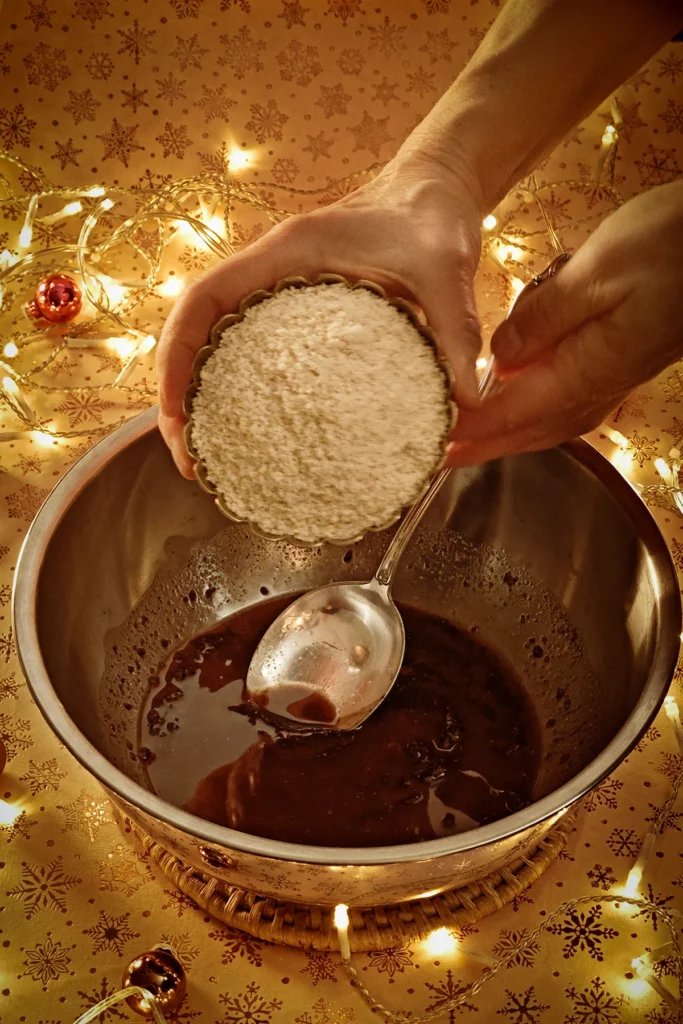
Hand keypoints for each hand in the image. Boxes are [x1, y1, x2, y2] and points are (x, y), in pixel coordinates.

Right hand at [156, 154, 485, 476]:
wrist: (435, 190)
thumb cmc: (431, 217)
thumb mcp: (445, 269)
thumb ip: (454, 329)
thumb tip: (465, 402)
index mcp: (286, 254)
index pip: (203, 300)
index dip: (176, 357)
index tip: (175, 414)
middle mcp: (270, 273)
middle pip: (195, 333)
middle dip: (179, 396)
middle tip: (190, 460)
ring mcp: (280, 293)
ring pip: (216, 346)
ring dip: (203, 399)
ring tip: (210, 459)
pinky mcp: (299, 313)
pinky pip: (253, 353)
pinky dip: (240, 392)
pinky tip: (257, 435)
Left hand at [449, 181, 682, 465]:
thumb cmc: (671, 246)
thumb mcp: (595, 272)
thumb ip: (541, 320)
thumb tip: (496, 361)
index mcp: (587, 370)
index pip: (510, 415)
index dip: (468, 431)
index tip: (431, 444)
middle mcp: (599, 387)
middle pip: (527, 431)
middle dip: (481, 446)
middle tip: (437, 456)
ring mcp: (611, 379)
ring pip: (546, 422)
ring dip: (504, 435)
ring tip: (465, 439)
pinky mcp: (617, 363)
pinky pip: (563, 403)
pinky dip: (529, 412)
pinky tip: (512, 399)